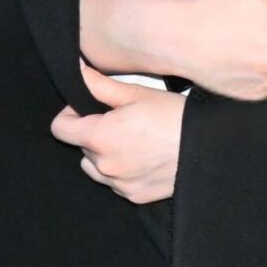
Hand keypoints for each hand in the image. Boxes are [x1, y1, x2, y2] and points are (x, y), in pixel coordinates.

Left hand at [49, 60, 185, 203]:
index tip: (88, 108)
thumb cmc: (173, 116)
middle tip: (121, 120)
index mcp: (99, 137)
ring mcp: (119, 184)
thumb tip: (77, 70)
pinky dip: (122, 171)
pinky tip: (143, 157)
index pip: (60, 129)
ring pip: (95, 168)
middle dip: (94, 132)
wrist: (207, 147)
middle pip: (81, 147)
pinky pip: (115, 183)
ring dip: (104, 155)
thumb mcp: (136, 93)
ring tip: (131, 140)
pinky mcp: (134, 196)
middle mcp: (104, 165)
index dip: (70, 114)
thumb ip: (99, 85)